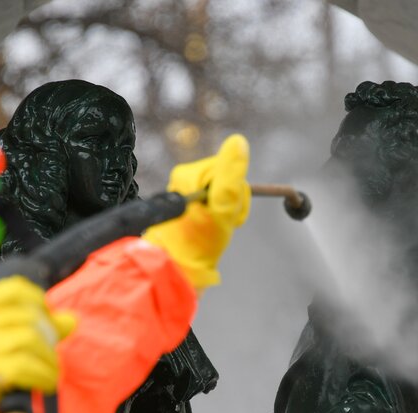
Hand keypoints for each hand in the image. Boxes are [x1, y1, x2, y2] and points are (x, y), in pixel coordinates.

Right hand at [0, 276, 76, 412]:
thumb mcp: (9, 338)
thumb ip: (41, 327)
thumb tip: (71, 321)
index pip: (14, 289)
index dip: (38, 298)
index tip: (49, 315)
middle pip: (28, 318)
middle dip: (50, 337)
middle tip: (53, 355)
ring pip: (29, 340)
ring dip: (50, 359)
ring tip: (53, 371)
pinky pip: (25, 366)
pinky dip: (44, 375)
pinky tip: (48, 382)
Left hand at [143, 134, 250, 291]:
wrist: (179, 266)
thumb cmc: (200, 240)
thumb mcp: (223, 206)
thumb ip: (231, 174)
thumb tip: (238, 141)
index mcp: (188, 173)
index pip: (228, 168)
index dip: (236, 191)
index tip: (228, 210)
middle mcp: (183, 178)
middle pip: (224, 179)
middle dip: (231, 201)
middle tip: (221, 221)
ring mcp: (184, 190)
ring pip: (221, 191)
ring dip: (225, 210)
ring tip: (215, 227)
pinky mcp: (187, 202)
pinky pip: (212, 201)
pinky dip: (217, 215)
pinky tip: (209, 228)